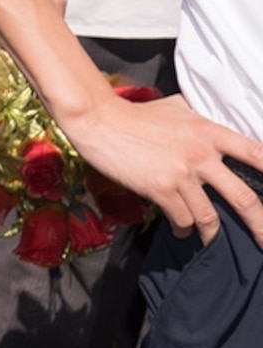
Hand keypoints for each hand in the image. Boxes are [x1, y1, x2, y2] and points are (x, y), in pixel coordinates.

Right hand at [56, 86, 262, 247]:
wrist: (100, 120)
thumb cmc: (136, 114)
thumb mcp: (176, 107)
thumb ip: (199, 118)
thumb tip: (209, 120)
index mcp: (210, 132)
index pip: (257, 154)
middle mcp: (203, 155)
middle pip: (245, 199)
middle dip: (261, 226)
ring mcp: (182, 174)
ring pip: (210, 217)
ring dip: (212, 234)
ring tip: (210, 240)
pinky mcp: (161, 189)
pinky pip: (182, 219)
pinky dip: (183, 228)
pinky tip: (180, 229)